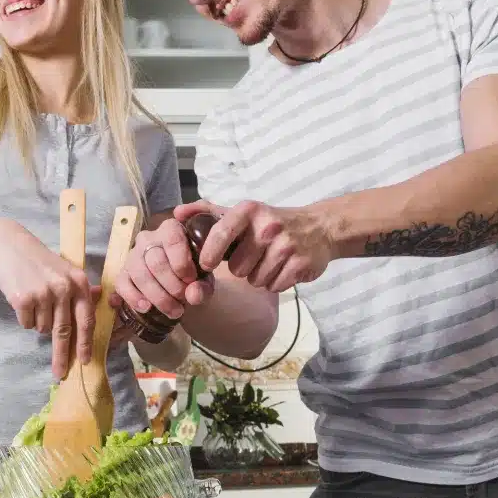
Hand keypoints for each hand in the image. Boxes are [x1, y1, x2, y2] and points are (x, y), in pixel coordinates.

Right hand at [0, 219, 94, 379]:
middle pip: (64, 331)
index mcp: (78, 281)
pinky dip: (24, 317)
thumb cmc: (38, 259)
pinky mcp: (23, 299)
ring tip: (33, 299)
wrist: (8, 244)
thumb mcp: (64, 268)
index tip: (85, 360)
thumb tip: (98, 296)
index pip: (86, 319)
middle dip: (62, 355)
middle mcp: (63, 288)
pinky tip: (22, 299)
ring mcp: (43, 294)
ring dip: (38, 321)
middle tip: (60, 373)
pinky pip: (26, 324)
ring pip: (43, 328)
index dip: (85, 343)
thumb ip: (80, 286)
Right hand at [112, 218, 215, 322]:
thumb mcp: (204, 280)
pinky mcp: (123, 272)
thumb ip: (203, 287)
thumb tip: (193, 295)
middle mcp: (148, 238)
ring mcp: (133, 255)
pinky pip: (122, 283)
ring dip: (158, 297)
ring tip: (174, 311)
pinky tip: (147, 308)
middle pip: (156, 262)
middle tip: (184, 300)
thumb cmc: (192, 274)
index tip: (192, 280)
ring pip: (140, 274)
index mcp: (171, 230)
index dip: (182, 264)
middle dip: (173, 286)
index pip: (173, 240)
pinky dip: (134, 298)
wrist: (179, 284)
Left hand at [173, 200, 334, 291]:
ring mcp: (287, 245)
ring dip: (259, 276)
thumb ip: (208, 212)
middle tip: (252, 257)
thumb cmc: (271, 222)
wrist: (320, 228)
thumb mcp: (243, 212)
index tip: (206, 266)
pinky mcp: (301, 264)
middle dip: (242, 268)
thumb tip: (177, 214)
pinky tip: (282, 269)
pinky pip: (275, 286)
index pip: (221, 232)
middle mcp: (268, 226)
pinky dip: (275, 282)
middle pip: (238, 267)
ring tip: (268, 262)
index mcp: (249, 211)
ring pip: (256, 279)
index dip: (209, 253)